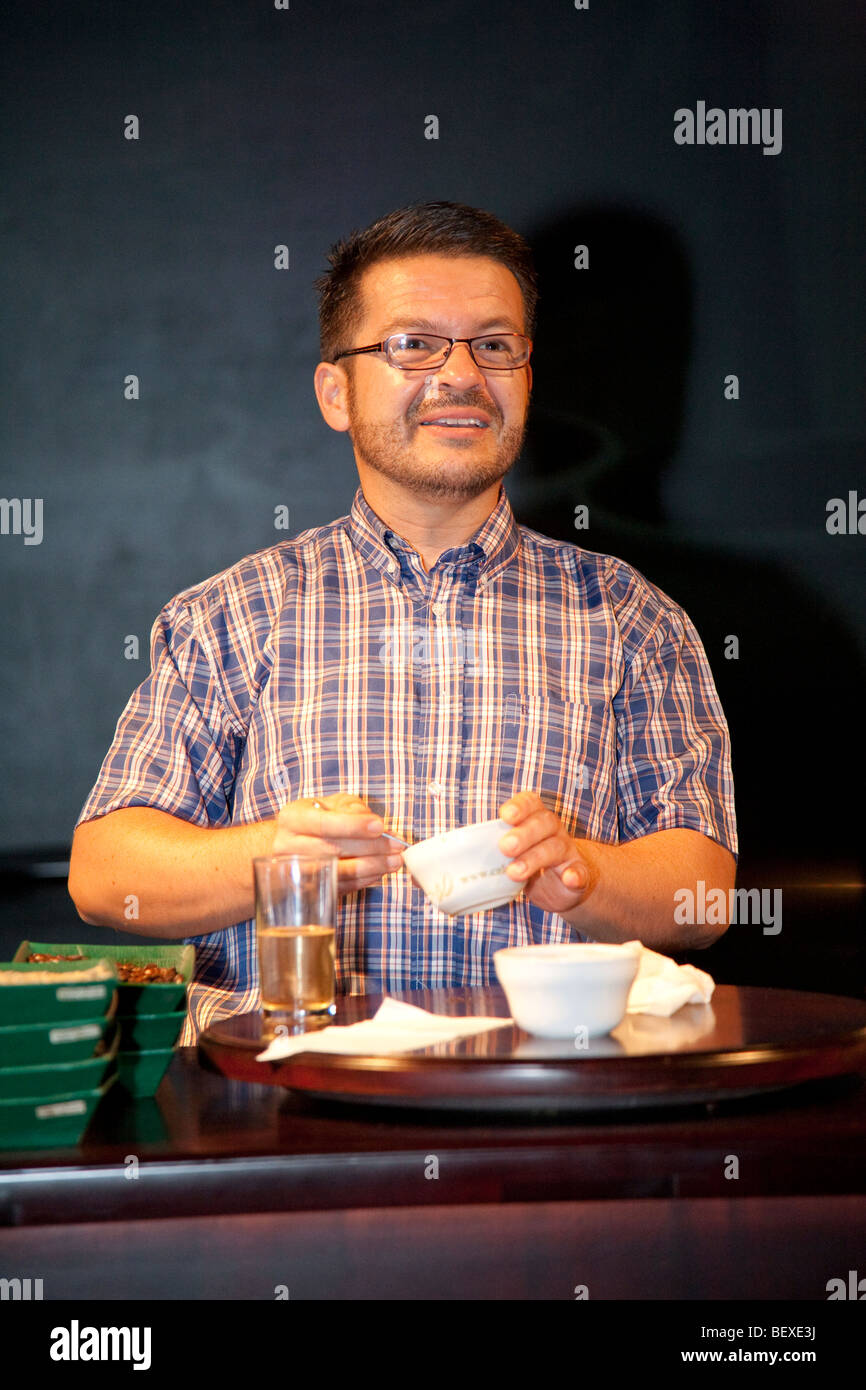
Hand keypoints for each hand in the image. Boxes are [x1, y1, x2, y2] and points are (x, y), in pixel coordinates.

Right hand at [272, 793, 403, 895]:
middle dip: (370, 848)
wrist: (290, 846)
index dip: (353, 826)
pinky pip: (339, 888)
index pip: (323, 824)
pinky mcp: (308, 891)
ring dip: (371, 868)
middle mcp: (288, 847)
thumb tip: (373, 823)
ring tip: (394, 861)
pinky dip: (363, 880)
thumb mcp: (330, 804)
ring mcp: (296, 873)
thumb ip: (351, 807)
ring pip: (337, 873)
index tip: (379, 826)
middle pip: (332, 851)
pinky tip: (379, 872)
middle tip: (396, 847)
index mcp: (292, 819)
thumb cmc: (316, 820)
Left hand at [497, 791, 592, 915]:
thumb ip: (490, 850)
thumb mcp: (512, 853)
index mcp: (535, 819)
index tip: (505, 816)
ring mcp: (567, 852)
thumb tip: (445, 861)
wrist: (569, 882)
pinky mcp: (579, 875)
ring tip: (514, 872)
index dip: (519, 807)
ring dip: (535, 858)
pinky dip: (575, 875)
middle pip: (543, 824)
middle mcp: (553, 831)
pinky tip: (569, 878)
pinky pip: (580, 873)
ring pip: (555, 848)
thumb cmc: (530, 861)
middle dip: (523, 834)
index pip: (531, 803)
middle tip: (505, 847)